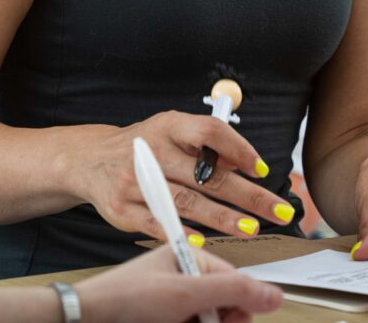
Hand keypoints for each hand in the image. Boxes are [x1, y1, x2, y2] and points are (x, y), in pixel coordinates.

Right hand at [69, 112, 296, 239]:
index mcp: (168, 126)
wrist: (90, 160)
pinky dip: (182, 233)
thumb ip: (206, 146)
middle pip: (205, 175)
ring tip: (251, 228)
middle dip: (246, 194)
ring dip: (222, 217)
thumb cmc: (144, 147)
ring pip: (185, 202)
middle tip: (277, 210)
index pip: (209, 131)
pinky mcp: (121, 210)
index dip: (238, 149)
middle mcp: (150, 151)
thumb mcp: (172, 132)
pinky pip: (157, 224)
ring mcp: (134, 181)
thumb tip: (245, 164)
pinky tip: (205, 242)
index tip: (261, 169)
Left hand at [73, 246, 283, 322]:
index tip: (232, 321)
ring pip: (208, 321)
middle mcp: (183, 279)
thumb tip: (274, 294)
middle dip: (220, 321)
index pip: (234, 281)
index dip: (239, 305)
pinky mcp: (166, 319)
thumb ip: (232, 291)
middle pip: (224, 307)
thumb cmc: (125, 298)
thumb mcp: (185, 294)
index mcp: (189, 258)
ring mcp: (174, 303)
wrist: (88, 319)